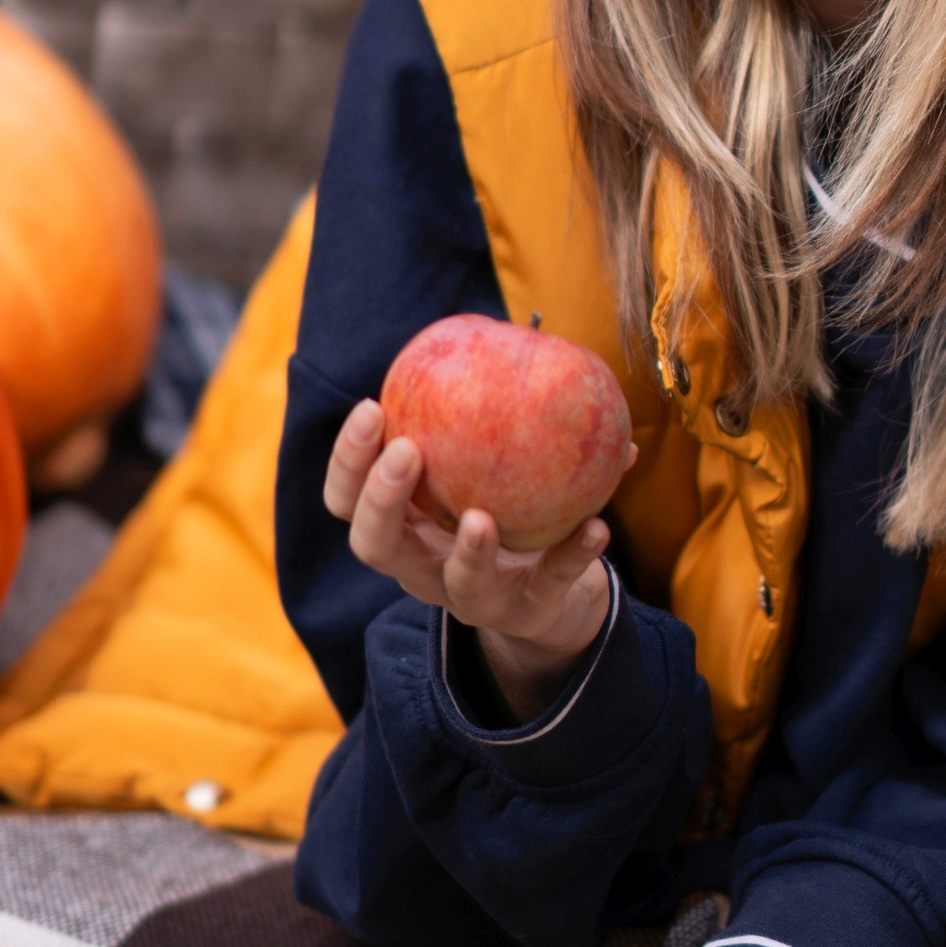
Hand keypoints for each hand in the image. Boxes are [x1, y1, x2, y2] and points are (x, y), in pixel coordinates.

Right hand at [325, 397, 611, 718]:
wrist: (549, 593)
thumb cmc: (502, 513)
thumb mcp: (484, 470)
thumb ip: (493, 416)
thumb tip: (535, 334)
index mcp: (403, 526)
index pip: (348, 498)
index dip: (349, 459)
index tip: (373, 406)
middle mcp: (423, 567)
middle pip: (375, 545)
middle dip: (382, 499)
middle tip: (408, 451)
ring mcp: (472, 598)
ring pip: (456, 584)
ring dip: (467, 550)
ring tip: (480, 517)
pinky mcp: (528, 613)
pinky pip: (551, 584)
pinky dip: (572, 556)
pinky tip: (597, 526)